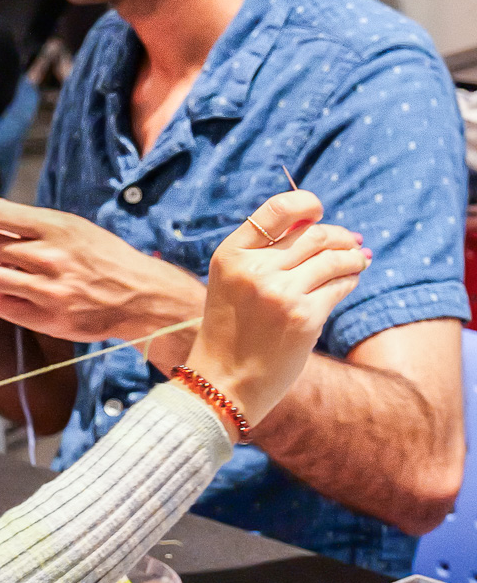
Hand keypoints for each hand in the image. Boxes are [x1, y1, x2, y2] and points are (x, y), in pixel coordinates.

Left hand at [0, 197, 205, 346]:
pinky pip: (1, 304)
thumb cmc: (102, 258)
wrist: (141, 297)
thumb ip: (31, 225)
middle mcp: (51, 257)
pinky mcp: (47, 318)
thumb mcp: (74, 229)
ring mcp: (48, 290)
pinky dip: (4, 297)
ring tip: (3, 266)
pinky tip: (19, 292)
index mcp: (59, 228)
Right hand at [187, 191, 366, 428]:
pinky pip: (340, 286)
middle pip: (314, 234)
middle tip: (350, 243)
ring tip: (357, 261)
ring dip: (352, 257)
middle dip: (339, 236)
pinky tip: (347, 283)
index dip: (305, 203)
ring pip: (333, 258)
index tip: (318, 211)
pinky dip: (349, 281)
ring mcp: (280, 293)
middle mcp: (253, 269)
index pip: (276, 209)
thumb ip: (264, 252)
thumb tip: (319, 222)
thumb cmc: (231, 329)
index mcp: (230, 255)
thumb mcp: (232, 282)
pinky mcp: (304, 317)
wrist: (224, 380)